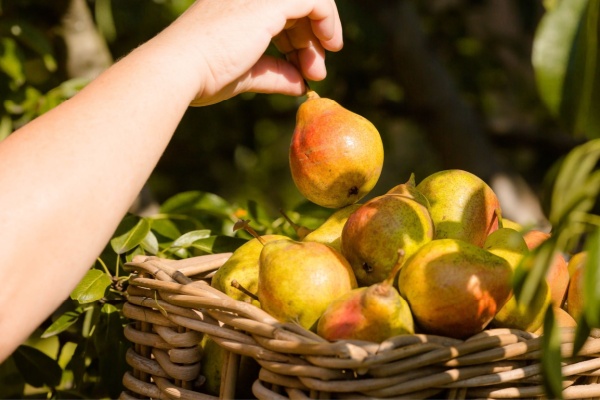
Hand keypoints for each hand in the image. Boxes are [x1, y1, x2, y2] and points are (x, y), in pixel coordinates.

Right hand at [172, 0, 342, 105]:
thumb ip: (274, 73)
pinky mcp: (271, 2)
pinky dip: (328, 21)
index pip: (279, 12)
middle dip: (310, 41)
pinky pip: (315, 1)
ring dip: (320, 35)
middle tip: (316, 72)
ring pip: (308, 2)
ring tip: (317, 70)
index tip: (305, 65)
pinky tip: (331, 44)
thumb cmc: (203, 75)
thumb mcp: (246, 73)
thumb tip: (300, 85)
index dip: (297, 37)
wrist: (180, 70)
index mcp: (235, 4)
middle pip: (295, 8)